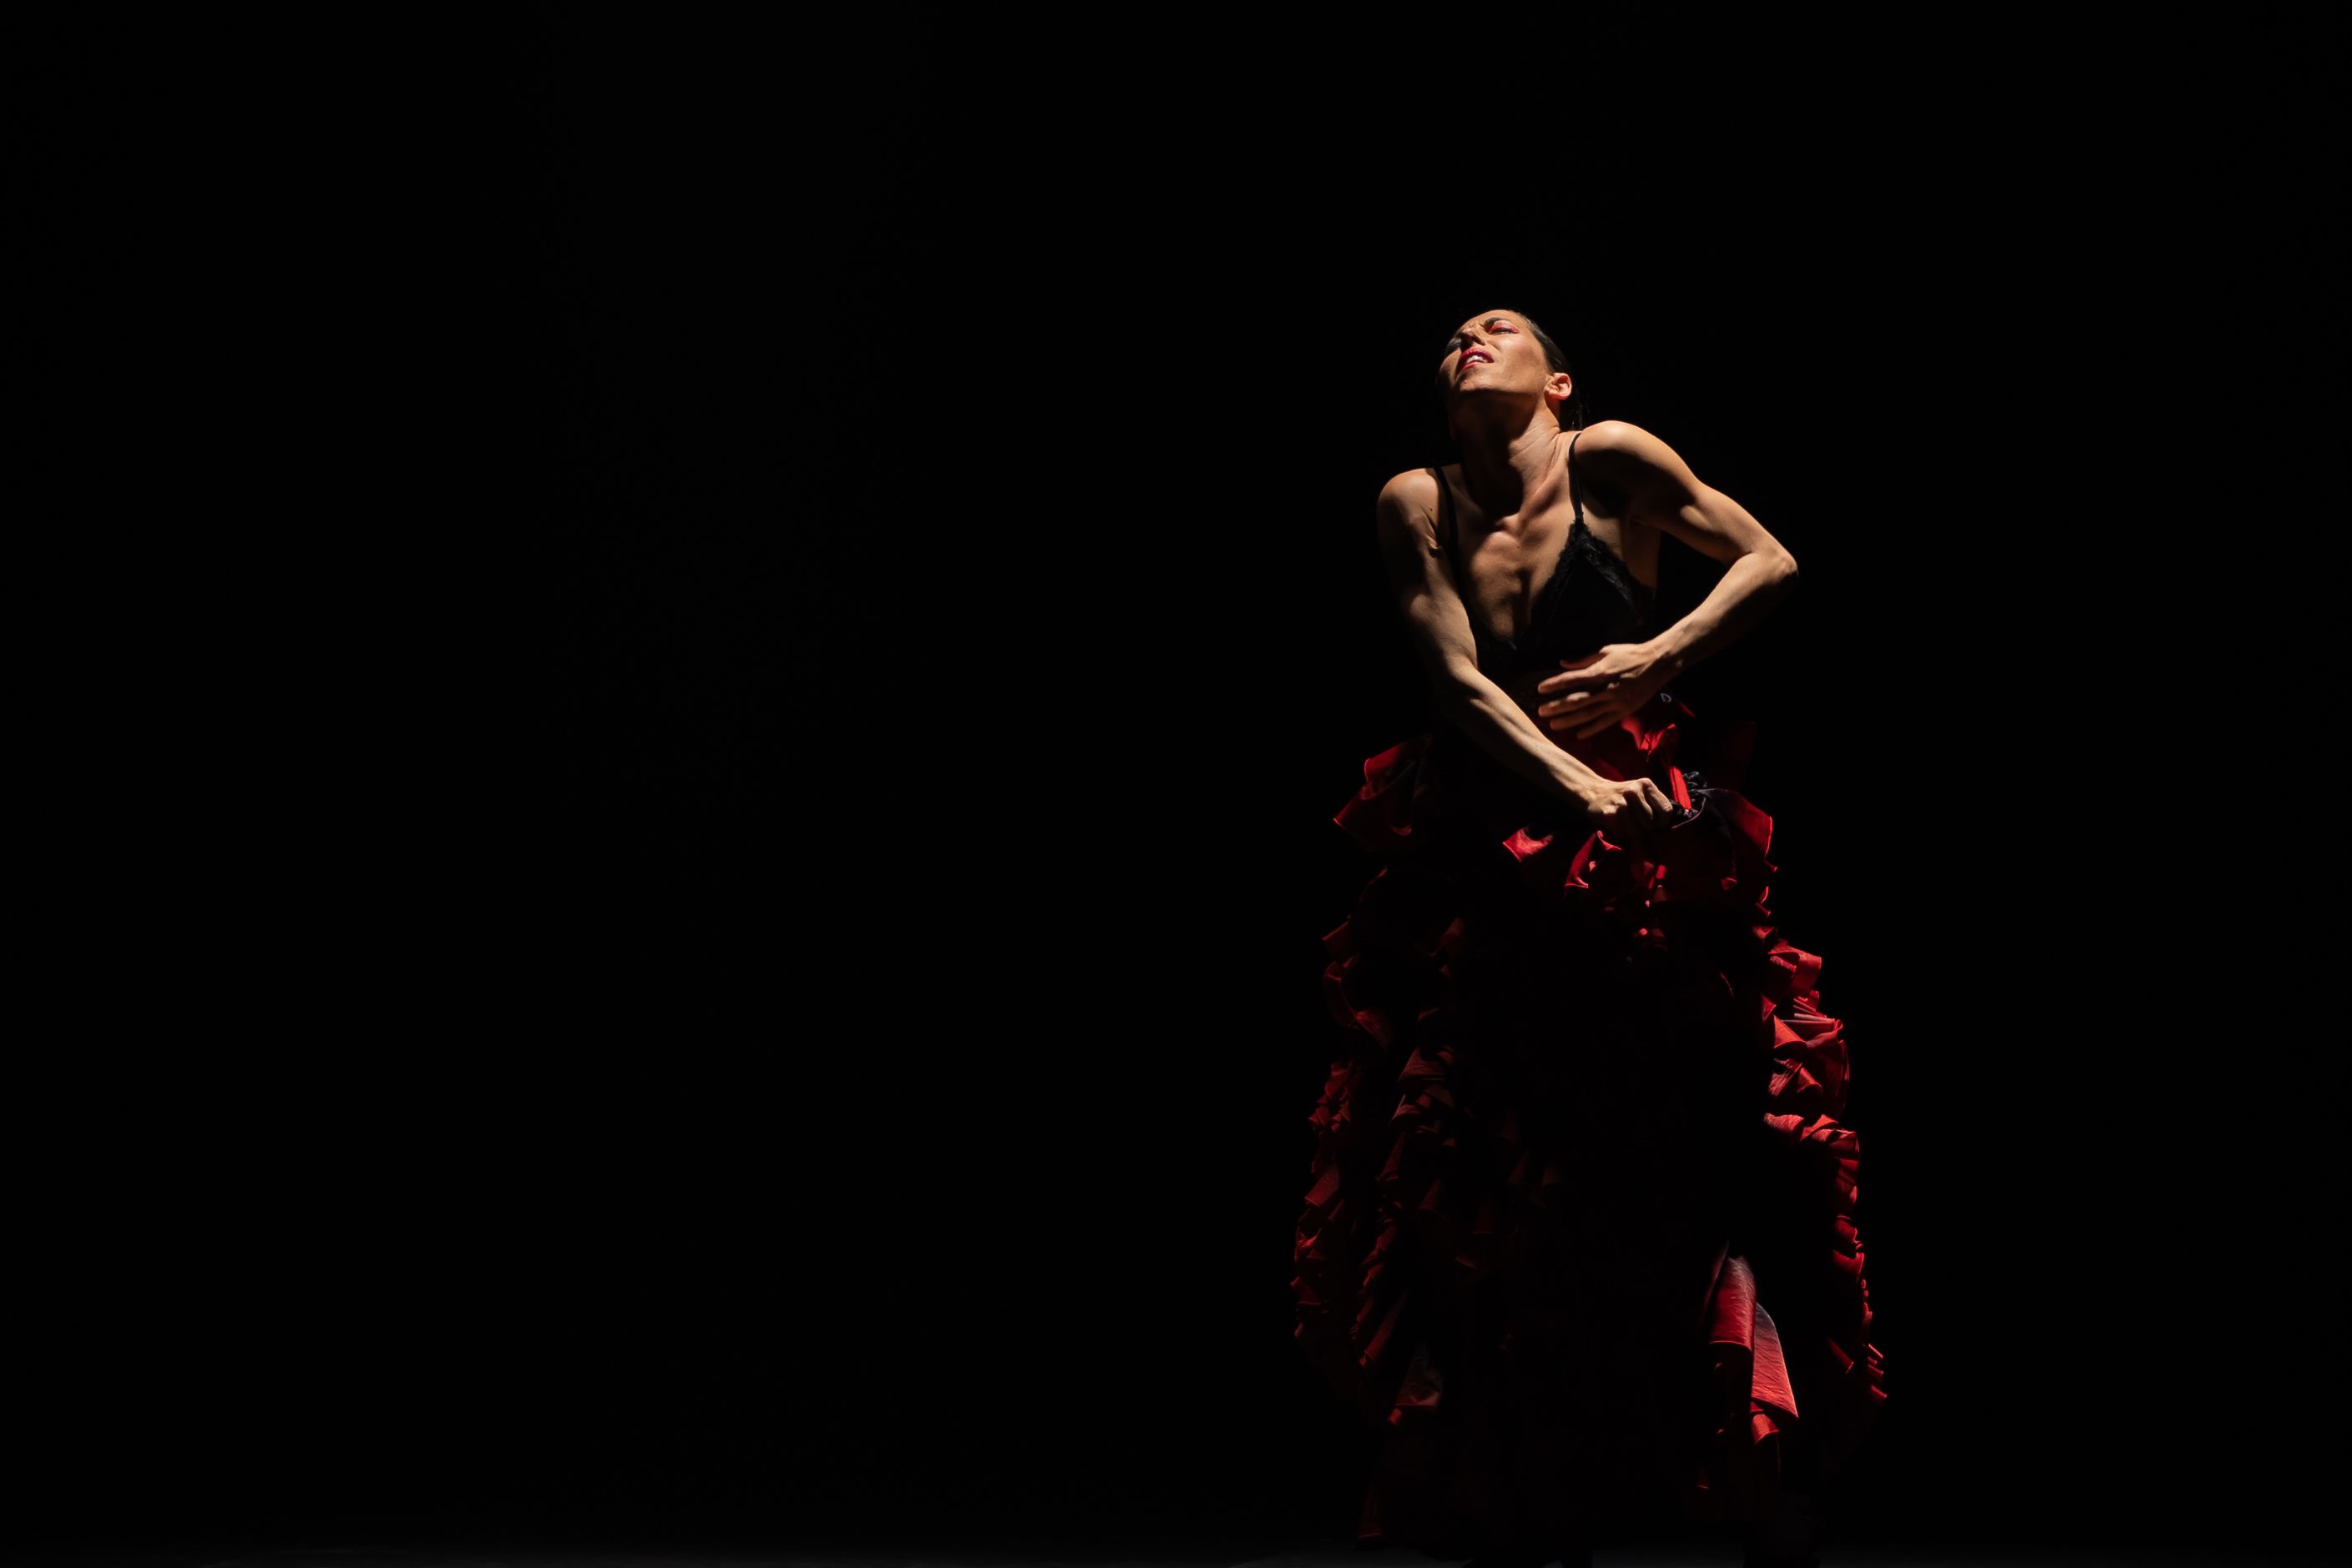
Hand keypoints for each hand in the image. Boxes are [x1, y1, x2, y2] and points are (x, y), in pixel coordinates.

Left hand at [1535, 642, 1665, 738]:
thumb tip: (1562, 664)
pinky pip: (1605, 723)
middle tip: (1540, 711)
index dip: (1554, 684)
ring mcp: (1616, 702)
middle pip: (1576, 700)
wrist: (1658, 663)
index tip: (1540, 688)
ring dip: (1569, 721)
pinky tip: (1579, 735)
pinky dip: (1591, 730)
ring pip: (1588, 714)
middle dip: (1557, 706)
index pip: (1571, 679)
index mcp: (1600, 671)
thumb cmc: (1630, 654)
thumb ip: (1583, 660)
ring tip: (1553, 724)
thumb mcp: (1606, 651)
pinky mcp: (1624, 711)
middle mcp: (1606, 689)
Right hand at [1574, 775, 1679, 838]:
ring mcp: (1621, 802)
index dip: (1662, 822)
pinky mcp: (1609, 813)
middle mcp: (1634, 790)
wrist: (1593, 791)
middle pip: (1650, 823)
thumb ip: (1654, 804)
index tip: (1655, 824)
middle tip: (1637, 822)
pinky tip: (1617, 824)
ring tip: (1626, 824)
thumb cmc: (1622, 796)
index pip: (1666, 810)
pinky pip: (1623, 832)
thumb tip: (1664, 828)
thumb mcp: (1641, 792)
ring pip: (1637, 831)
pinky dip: (1621, 833)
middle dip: (1645, 828)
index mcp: (1646, 784)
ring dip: (1632, 832)